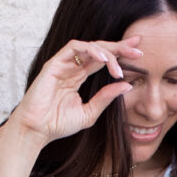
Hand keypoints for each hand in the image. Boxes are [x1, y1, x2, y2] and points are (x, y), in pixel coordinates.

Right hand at [9, 37, 142, 148]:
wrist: (37, 130)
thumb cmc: (58, 124)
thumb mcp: (89, 112)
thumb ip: (106, 98)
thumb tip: (127, 85)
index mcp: (79, 76)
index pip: (102, 59)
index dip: (120, 53)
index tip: (139, 52)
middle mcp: (72, 67)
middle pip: (99, 49)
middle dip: (119, 47)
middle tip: (138, 49)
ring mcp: (63, 64)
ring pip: (89, 46)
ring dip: (107, 51)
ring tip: (120, 63)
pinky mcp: (54, 63)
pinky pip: (74, 48)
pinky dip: (91, 50)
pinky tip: (104, 59)